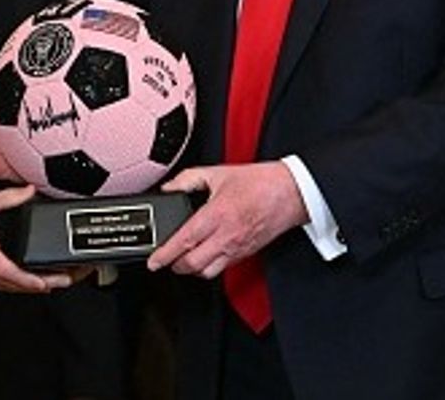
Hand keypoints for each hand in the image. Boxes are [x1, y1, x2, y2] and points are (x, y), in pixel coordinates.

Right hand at [0, 185, 70, 291]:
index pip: (10, 273)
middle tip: (65, 280)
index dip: (31, 281)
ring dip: (30, 287)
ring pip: (8, 289)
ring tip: (53, 281)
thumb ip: (7, 198)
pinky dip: (15, 285)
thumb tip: (28, 192)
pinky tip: (27, 281)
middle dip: (42, 285)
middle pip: (15, 286)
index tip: (49, 281)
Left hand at [146, 162, 306, 277]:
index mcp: (217, 214)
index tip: (154, 262)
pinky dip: (209, 268)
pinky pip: (222, 268)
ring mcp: (237, 248)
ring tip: (184, 260)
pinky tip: (205, 257)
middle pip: (193, 264)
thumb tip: (169, 187)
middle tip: (166, 260)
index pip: (185, 241)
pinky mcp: (246, 253)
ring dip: (192, 269)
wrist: (291, 193)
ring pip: (207, 272)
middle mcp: (226, 235)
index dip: (165, 254)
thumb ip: (189, 179)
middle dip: (175, 266)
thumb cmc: (260, 182)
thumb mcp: (218, 172)